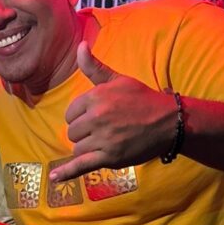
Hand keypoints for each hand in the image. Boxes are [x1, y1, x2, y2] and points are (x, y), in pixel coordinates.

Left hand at [49, 41, 177, 181]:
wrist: (169, 121)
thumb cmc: (142, 99)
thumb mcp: (117, 79)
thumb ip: (94, 67)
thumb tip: (80, 46)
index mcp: (95, 97)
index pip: (71, 113)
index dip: (81, 116)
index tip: (97, 117)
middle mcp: (97, 117)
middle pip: (72, 131)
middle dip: (84, 132)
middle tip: (104, 130)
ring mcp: (103, 139)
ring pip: (77, 148)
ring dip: (86, 148)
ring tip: (105, 142)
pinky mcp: (110, 157)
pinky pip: (82, 165)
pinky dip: (66, 172)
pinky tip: (54, 178)